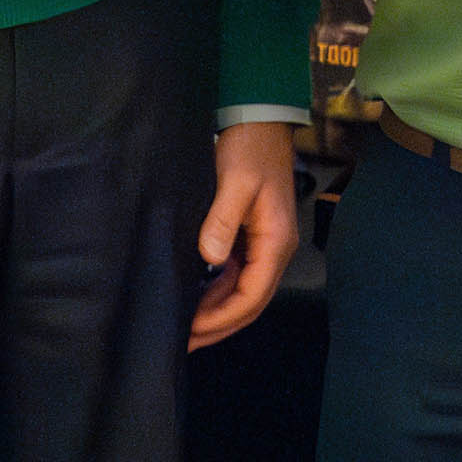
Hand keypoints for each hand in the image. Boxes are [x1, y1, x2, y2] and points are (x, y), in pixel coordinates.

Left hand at [190, 122, 300, 350]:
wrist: (259, 119)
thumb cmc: (249, 148)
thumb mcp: (235, 182)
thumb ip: (222, 221)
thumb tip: (210, 259)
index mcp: (276, 242)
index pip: (252, 296)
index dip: (222, 318)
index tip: (191, 330)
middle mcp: (275, 249)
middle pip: (251, 302)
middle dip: (220, 325)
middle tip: (185, 342)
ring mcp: (265, 243)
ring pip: (244, 290)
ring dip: (218, 311)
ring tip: (188, 328)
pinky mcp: (252, 235)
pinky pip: (238, 274)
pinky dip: (219, 291)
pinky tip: (197, 298)